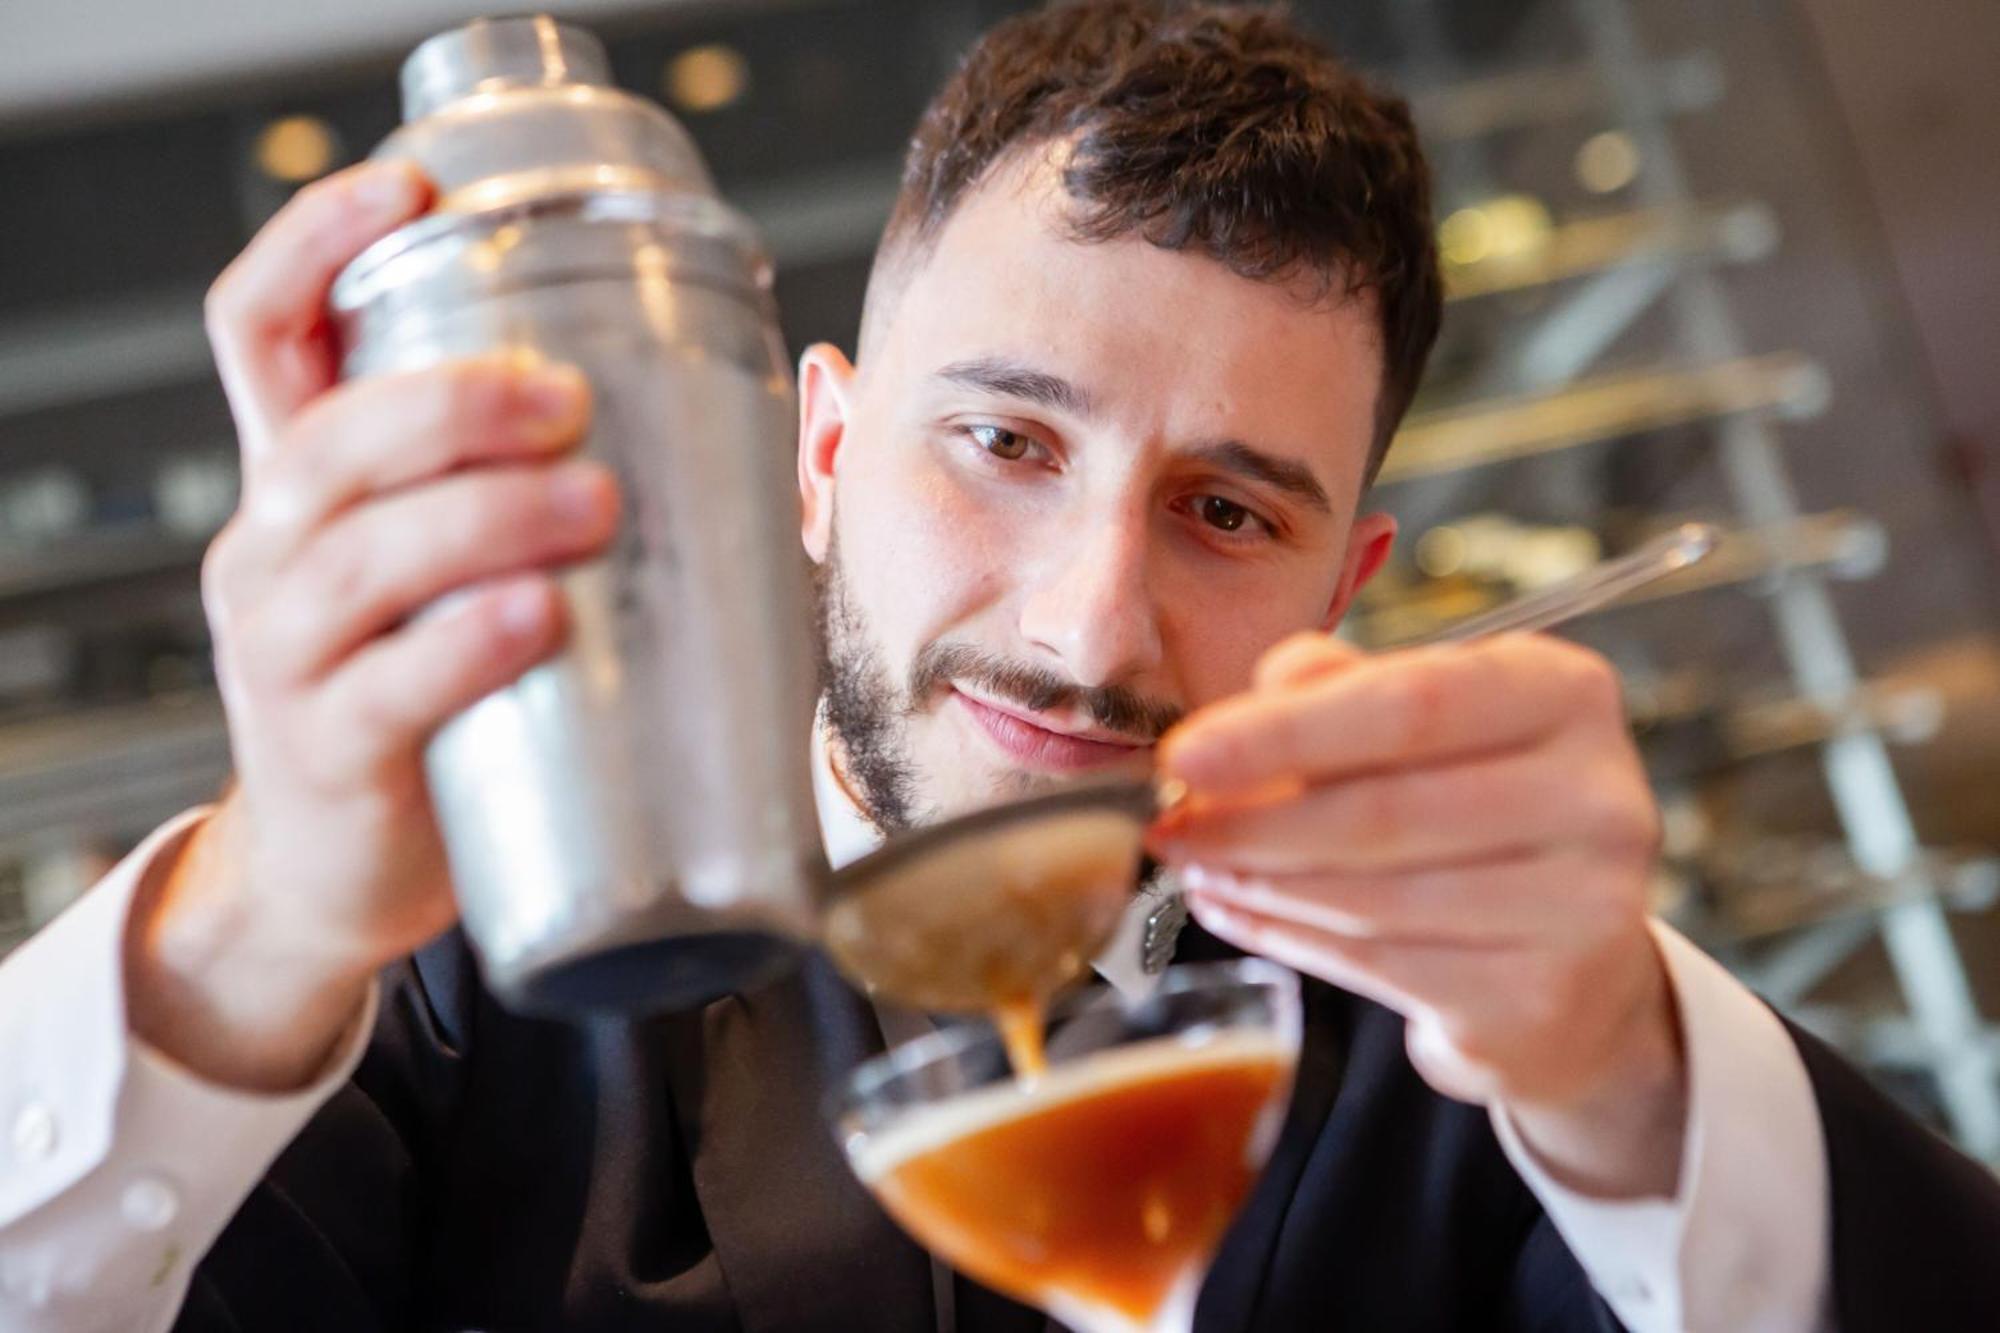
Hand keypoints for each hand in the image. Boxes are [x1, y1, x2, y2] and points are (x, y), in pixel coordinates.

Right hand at [125, 162, 619, 1089]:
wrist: (355, 867)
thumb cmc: (437, 689)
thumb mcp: (459, 567)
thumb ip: (565, 481)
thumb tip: (792, 403)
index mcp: (303, 478)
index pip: (265, 327)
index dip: (319, 242)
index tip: (413, 193)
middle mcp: (272, 545)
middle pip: (331, 436)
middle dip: (451, 402)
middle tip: (564, 400)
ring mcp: (283, 651)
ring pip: (359, 554)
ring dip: (480, 515)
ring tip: (589, 506)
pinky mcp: (325, 751)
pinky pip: (385, 685)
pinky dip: (463, 646)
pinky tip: (534, 618)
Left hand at [1151, 632, 1686, 1196]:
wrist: (1573, 963)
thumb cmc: (1472, 809)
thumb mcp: (1419, 722)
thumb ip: (1339, 688)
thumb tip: (1258, 691)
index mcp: (1565, 693)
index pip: (1410, 702)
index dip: (1284, 732)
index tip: (1182, 754)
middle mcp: (1599, 796)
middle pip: (1385, 809)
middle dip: (1251, 821)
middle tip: (1168, 825)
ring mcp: (1585, 908)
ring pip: (1373, 895)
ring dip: (1259, 883)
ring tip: (1194, 866)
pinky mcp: (1543, 1000)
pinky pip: (1381, 965)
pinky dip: (1289, 937)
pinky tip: (1236, 911)